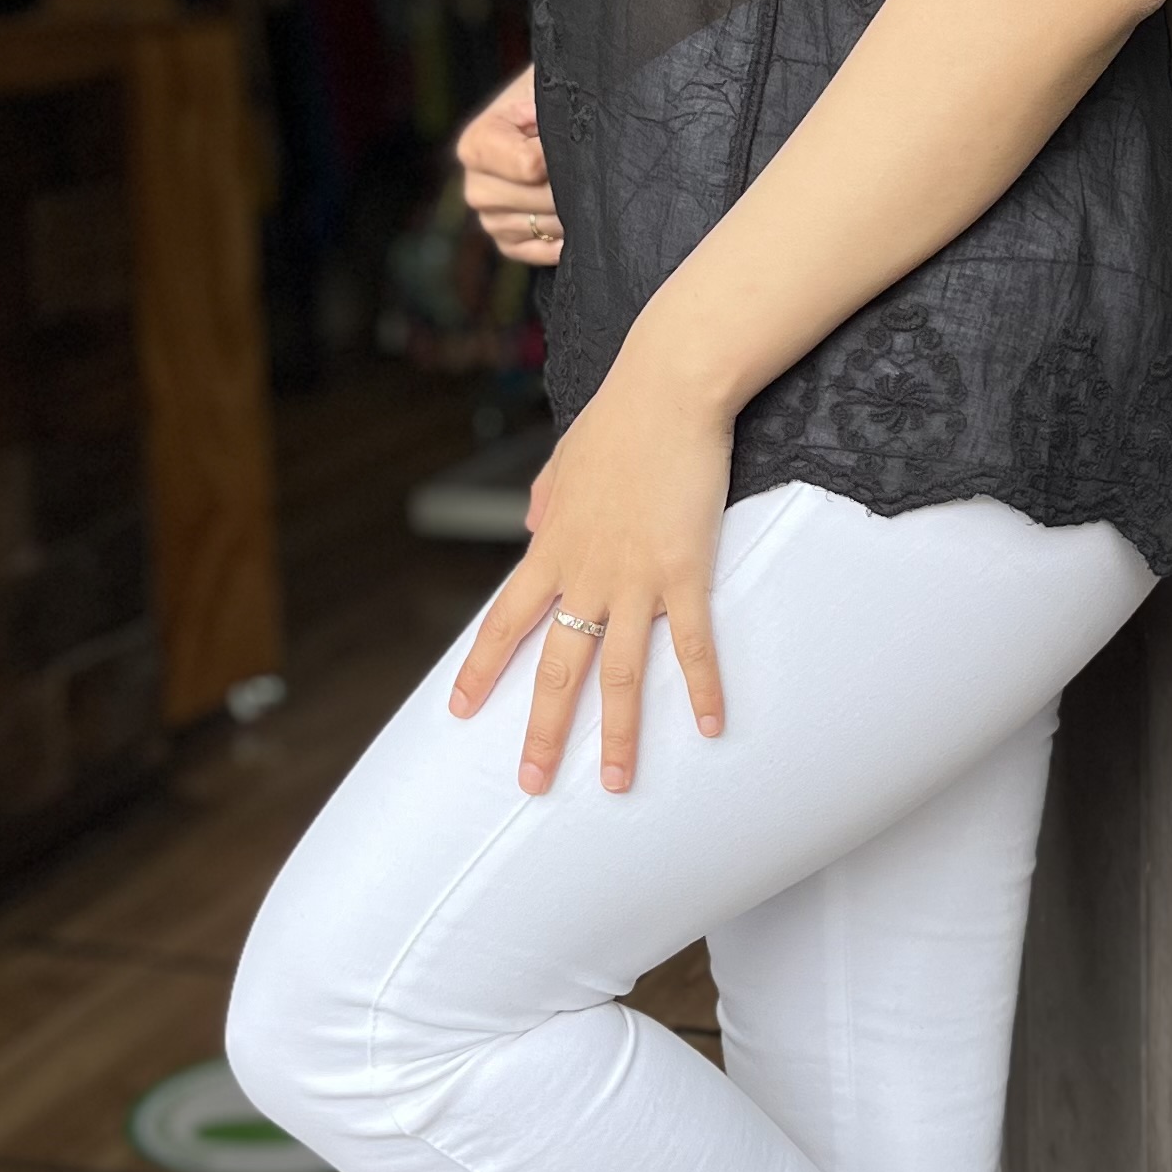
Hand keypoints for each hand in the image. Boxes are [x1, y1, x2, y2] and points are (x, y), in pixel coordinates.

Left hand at [449, 345, 730, 791]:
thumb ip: (544, 501)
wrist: (668, 389)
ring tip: (616, 782)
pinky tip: (711, 725)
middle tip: (531, 782)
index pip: (505, 623)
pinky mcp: (686, 570)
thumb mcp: (563, 463)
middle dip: (543, 731)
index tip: (461, 712)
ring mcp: (636, 577)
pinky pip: (693, 643)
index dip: (482, 671)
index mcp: (551, 549)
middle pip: (556, 667)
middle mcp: (586, 574)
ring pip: (619, 672)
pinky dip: (703, 687)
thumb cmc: (619, 420)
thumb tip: (531, 525)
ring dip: (617, 734)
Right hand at [457, 65, 562, 263]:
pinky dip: (562, 241)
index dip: (562, 156)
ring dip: (572, 211)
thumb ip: (551, 112)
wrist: (555, 119)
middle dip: (572, 184)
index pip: (529, 166)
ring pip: (544, 227)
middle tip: (587, 166)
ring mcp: (489, 219)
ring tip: (580, 186)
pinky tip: (575, 221)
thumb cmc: (554, 100)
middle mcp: (475, 186)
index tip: (573, 138)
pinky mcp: (508, 242)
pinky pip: (536, 252)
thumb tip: (557, 149)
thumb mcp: (549, 90)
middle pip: (539, 200)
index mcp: (477, 144)